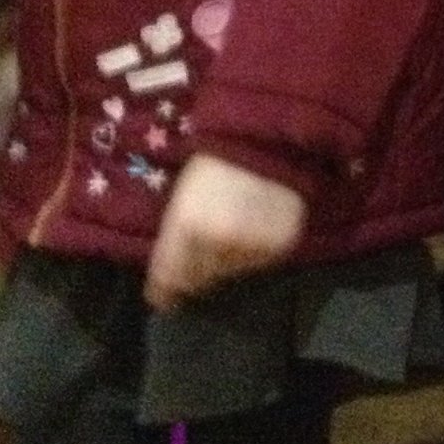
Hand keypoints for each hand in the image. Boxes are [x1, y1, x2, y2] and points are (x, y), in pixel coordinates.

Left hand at [143, 154, 306, 312]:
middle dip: (199, 271)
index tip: (164, 300)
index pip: (169, 277)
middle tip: (205, 254)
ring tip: (232, 236)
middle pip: (201, 278)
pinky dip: (253, 253)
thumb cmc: (215, 163)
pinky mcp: (278, 245)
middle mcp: (216, 241)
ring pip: (230, 271)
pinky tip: (254, 232)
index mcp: (185, 226)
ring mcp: (249, 245)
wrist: (265, 143)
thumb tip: (174, 281)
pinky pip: (258, 263)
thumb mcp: (182, 197)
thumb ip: (174, 240)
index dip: (164, 292)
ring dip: (227, 261)